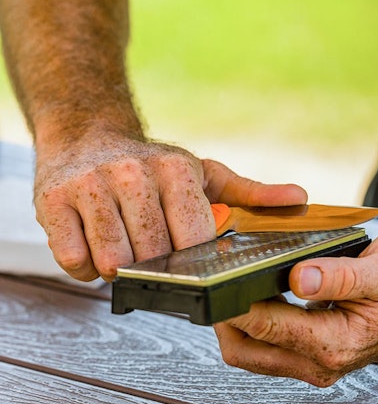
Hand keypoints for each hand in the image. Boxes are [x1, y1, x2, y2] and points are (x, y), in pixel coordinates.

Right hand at [34, 132, 306, 281]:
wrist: (88, 136)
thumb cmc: (153, 166)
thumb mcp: (205, 175)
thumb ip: (250, 194)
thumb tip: (299, 198)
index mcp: (176, 170)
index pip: (194, 239)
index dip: (192, 257)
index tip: (187, 256)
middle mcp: (132, 173)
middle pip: (154, 255)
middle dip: (157, 265)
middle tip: (152, 249)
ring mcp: (89, 186)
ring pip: (114, 262)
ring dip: (121, 266)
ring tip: (125, 244)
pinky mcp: (51, 202)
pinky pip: (75, 262)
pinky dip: (87, 266)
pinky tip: (96, 244)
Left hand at [214, 231, 377, 386]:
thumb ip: (340, 277)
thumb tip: (297, 278)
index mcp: (337, 343)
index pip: (267, 327)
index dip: (234, 303)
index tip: (213, 278)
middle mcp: (321, 361)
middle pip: (246, 350)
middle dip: (223, 318)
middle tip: (213, 278)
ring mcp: (314, 361)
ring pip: (251, 352)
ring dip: (233, 323)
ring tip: (228, 283)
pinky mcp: (310, 352)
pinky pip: (266, 346)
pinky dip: (250, 324)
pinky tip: (250, 294)